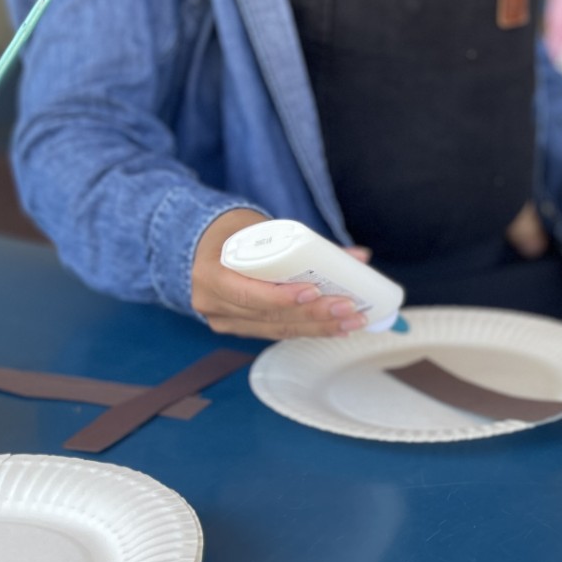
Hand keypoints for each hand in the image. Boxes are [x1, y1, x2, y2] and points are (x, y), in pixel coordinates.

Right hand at [190, 208, 373, 339]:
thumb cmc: (233, 233)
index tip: (313, 291)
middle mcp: (212, 303)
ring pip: (275, 329)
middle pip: (268, 316)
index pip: (247, 293)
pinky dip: (307, 330)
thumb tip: (359, 256)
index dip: (281, 297)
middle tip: (348, 308)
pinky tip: (334, 329)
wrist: (202, 246)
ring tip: (350, 322)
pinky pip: (275, 332)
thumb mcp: (261, 228)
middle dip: (313, 315)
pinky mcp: (239, 328)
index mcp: (210, 274)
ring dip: (317, 327)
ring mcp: (224, 320)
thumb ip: (306, 242)